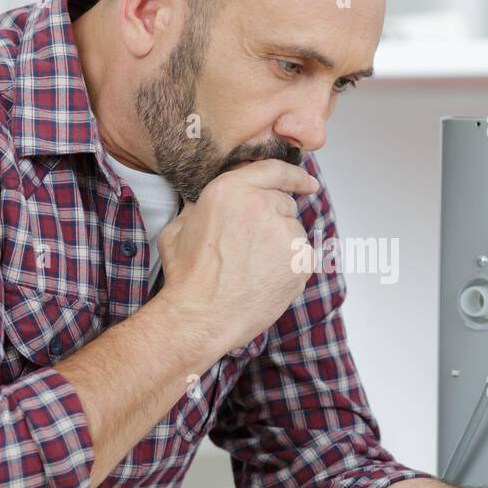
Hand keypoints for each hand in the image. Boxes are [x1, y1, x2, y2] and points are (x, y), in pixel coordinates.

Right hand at [156, 158, 319, 353]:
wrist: (201, 317)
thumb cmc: (188, 278)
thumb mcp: (180, 227)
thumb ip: (203, 206)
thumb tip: (210, 202)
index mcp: (231, 190)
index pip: (273, 169)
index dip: (294, 175)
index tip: (307, 181)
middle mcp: (261, 205)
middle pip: (284, 203)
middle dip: (273, 220)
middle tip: (249, 248)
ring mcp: (285, 233)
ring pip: (293, 231)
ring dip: (280, 245)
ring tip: (251, 268)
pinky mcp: (301, 260)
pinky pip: (302, 257)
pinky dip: (289, 267)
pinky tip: (264, 280)